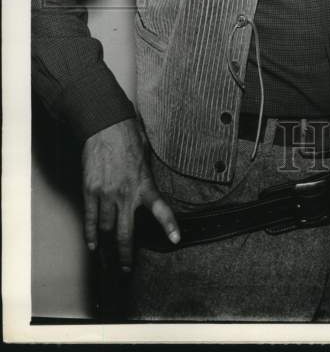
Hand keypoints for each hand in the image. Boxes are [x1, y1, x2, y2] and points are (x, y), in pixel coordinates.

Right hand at [82, 117, 179, 270]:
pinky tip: (93, 245)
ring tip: (108, 258)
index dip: (169, 225)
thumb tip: (148, 186)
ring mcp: (106, 194)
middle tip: (126, 268)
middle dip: (126, 255)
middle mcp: (126, 194)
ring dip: (108, 245)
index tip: (175, 239)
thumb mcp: (147, 157)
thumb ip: (147, 177)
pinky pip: (90, 219)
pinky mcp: (90, 191)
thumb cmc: (129, 137)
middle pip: (125, 234)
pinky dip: (91, 235)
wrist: (106, 126)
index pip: (161, 209)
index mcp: (145, 184)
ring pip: (106, 229)